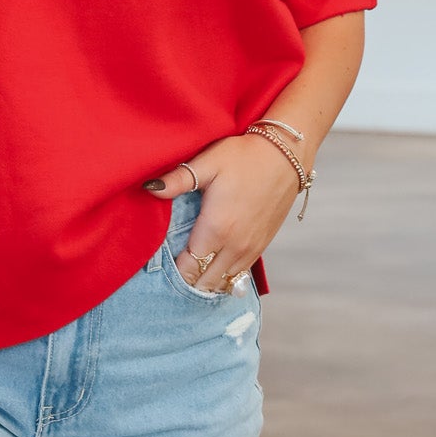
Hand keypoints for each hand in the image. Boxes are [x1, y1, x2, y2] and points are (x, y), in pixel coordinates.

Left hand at [140, 132, 304, 292]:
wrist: (285, 154)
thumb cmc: (244, 156)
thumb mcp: (207, 163)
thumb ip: (177, 180)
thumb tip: (150, 188)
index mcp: (216, 229)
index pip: (189, 267)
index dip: (175, 270)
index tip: (165, 261)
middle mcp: (235, 246)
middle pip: (205, 281)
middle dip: (189, 278)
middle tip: (176, 265)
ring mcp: (251, 248)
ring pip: (224, 281)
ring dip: (208, 278)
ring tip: (194, 266)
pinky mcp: (263, 245)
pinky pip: (240, 273)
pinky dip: (226, 274)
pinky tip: (216, 264)